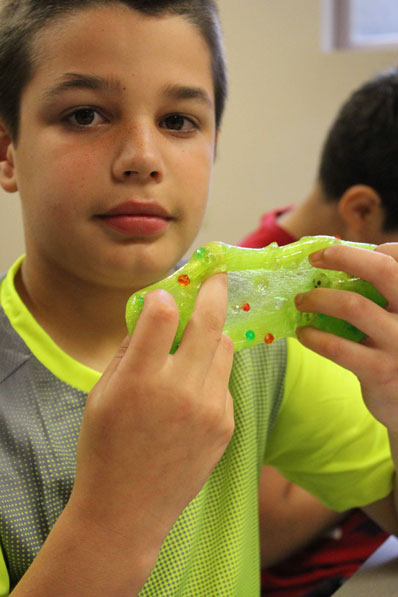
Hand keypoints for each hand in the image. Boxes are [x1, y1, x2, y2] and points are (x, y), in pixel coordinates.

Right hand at [70, 273, 233, 546]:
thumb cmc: (105, 448)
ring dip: (212, 336)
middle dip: (214, 290)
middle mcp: (181, 389)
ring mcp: (210, 408)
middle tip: (218, 275)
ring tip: (197, 343)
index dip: (164, 297)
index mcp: (141, 379)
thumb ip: (130, 351)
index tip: (166, 296)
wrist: (128, 509)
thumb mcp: (102, 394)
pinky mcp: (226, 424)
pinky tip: (191, 395)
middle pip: (209, 321)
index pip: (163, 313)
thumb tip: (154, 316)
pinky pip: (224, 382)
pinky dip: (211, 375)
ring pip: (224, 348)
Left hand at [295, 243, 397, 434]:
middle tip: (315, 258)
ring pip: (354, 306)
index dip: (371, 250)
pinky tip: (304, 333)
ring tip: (301, 300)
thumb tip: (336, 261)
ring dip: (319, 298)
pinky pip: (338, 347)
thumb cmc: (396, 351)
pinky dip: (314, 337)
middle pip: (383, 271)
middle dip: (344, 257)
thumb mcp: (397, 319)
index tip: (341, 251)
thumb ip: (380, 295)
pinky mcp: (379, 371)